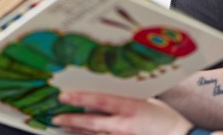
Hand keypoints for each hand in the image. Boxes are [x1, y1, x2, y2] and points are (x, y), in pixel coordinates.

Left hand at [52, 91, 192, 134]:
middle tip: (55, 117)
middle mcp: (124, 125)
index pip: (99, 101)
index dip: (79, 98)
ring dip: (77, 131)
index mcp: (131, 107)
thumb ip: (128, 97)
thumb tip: (110, 92)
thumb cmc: (167, 117)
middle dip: (71, 120)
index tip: (63, 96)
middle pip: (91, 122)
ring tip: (63, 126)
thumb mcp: (148, 100)